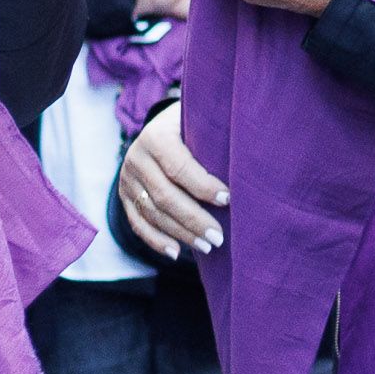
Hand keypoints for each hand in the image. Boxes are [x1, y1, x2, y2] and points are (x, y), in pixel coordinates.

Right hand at [116, 101, 227, 256]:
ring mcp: (127, 179)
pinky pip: (137, 222)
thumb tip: (250, 163)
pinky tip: (176, 252)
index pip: (179, 167)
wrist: (165, 124)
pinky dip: (156, 240)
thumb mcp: (203, 121)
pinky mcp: (124, 196)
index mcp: (155, 136)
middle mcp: (136, 157)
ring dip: (180, 234)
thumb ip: (217, 137)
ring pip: (152, 213)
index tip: (228, 200)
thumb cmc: (195, 125)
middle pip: (164, 196)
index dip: (203, 186)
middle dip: (193, 219)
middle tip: (219, 237)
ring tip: (207, 246)